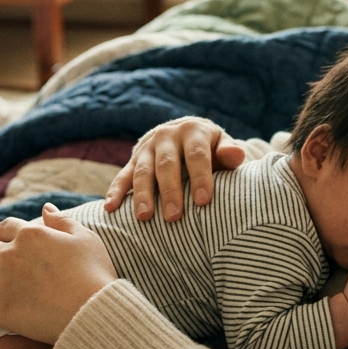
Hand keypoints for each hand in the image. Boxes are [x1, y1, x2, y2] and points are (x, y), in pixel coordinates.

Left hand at [0, 204, 118, 343]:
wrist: (92, 310)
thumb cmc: (94, 272)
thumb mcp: (85, 238)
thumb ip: (62, 221)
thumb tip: (45, 209)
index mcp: (30, 235)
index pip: (4, 226)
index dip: (0, 231)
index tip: (0, 237)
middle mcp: (10, 255)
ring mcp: (2, 283)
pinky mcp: (0, 310)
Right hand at [103, 116, 247, 221]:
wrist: (183, 134)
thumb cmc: (210, 149)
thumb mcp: (221, 146)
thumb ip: (229, 153)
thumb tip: (236, 155)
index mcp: (192, 131)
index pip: (197, 155)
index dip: (200, 177)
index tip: (203, 202)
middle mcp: (167, 136)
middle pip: (167, 164)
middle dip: (170, 191)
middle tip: (173, 217)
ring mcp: (148, 148)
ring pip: (143, 171)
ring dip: (142, 195)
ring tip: (144, 217)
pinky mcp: (133, 160)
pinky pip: (123, 177)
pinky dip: (115, 192)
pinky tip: (111, 208)